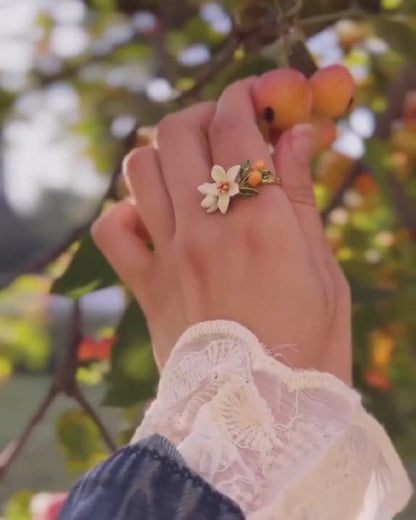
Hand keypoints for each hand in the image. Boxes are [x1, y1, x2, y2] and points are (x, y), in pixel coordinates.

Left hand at [92, 78, 351, 383]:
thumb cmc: (310, 349)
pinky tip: (155, 220)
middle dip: (202, 114)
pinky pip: (112, 230)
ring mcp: (168, 258)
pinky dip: (127, 212)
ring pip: (139, 167)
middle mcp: (206, 231)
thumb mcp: (324, 272)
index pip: (237, 126)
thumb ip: (301, 198)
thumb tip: (298, 137)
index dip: (245, 95)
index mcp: (262, 225)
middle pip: (178, 132)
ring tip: (191, 168)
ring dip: (163, 153)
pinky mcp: (145, 288)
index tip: (255, 95)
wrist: (261, 420)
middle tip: (226, 128)